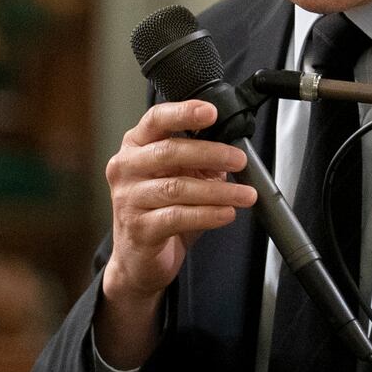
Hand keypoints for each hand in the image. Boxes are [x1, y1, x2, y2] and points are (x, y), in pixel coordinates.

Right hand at [94, 100, 255, 367]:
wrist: (138, 259)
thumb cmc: (161, 210)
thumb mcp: (180, 176)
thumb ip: (199, 159)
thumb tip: (235, 147)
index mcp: (136, 146)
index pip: (156, 119)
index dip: (184, 113)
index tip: (212, 112)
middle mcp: (126, 168)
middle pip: (169, 152)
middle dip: (211, 153)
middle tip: (241, 159)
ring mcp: (128, 199)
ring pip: (177, 188)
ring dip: (218, 190)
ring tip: (245, 194)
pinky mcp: (138, 228)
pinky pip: (178, 217)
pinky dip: (208, 214)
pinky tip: (227, 213)